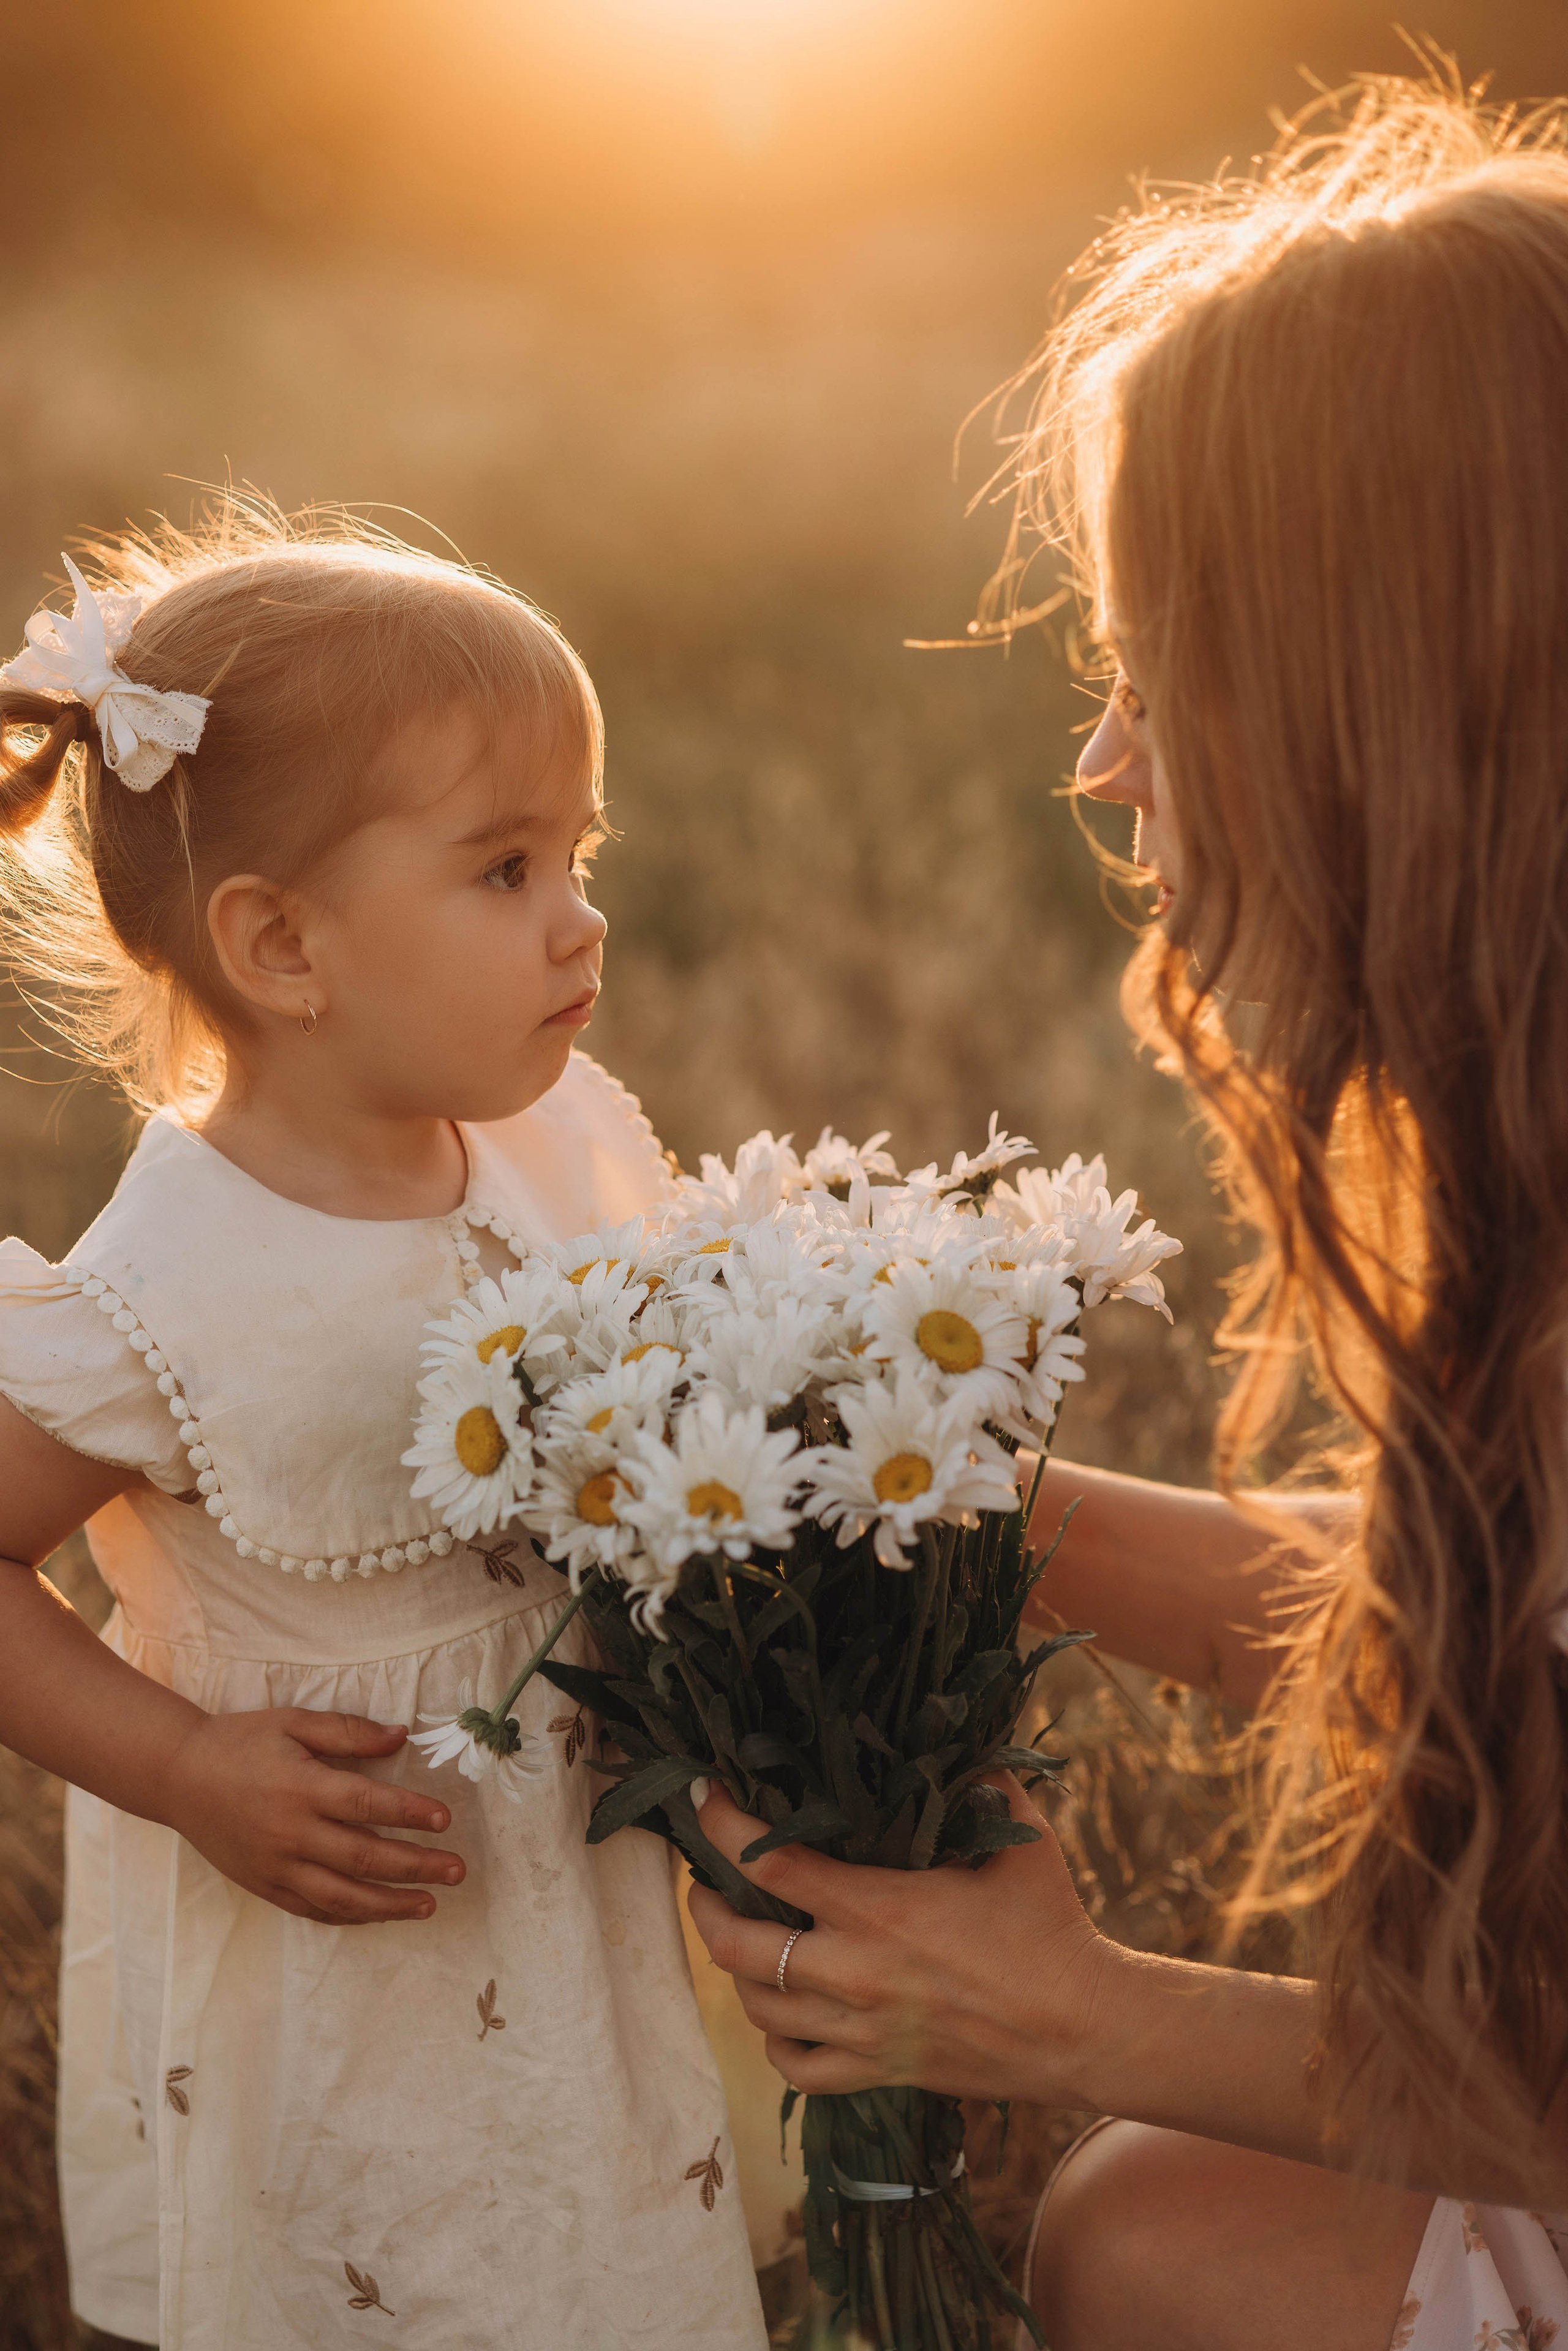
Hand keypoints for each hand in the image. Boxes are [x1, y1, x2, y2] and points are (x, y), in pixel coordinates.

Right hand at [158, 1708, 465, 1924]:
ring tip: (429, 1905)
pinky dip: (349, 1916)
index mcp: (302, 1788)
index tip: (445, 1819)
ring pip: (342, 1896)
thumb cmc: (240, 1741)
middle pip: (364, 1858)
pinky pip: (312, 1909)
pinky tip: (378, 1915)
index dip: (410, 1814)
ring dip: (390, 1904)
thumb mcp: (294, 1722)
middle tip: (457, 1871)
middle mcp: (291, 1833)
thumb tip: (401, 1737)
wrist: (177, 1775)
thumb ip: (349, 1732)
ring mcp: (276, 1865)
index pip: (367, 1805)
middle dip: (417, 1867)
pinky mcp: (264, 1885)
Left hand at [687, 1777, 1105, 2101]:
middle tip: (708, 1882)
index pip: (769, 1864)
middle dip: (707, 1908)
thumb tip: (964, 1738)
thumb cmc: (1052, 1928)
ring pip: (757, 2007)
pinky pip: (796, 2068)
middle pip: (736, 1947)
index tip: (706, 1797)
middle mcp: (856, 1973)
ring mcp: (863, 2031)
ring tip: (740, 1938)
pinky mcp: (879, 2072)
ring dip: (736, 1970)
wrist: (1083, 2028)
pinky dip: (775, 2038)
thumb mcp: (1021, 1842)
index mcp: (880, 1908)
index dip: (723, 1826)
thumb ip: (984, 1785)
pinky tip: (783, 2012)